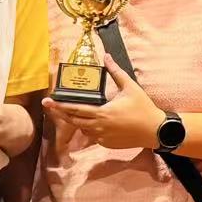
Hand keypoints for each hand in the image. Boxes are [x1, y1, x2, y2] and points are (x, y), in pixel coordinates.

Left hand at [43, 56, 161, 149]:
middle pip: (73, 121)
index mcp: (102, 113)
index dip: (59, 105)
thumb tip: (107, 56)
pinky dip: (90, 129)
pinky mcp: (107, 144)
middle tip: (50, 106)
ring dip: (77, 121)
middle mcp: (99, 127)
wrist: (155, 130)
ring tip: (73, 111)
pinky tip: (93, 121)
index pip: (75, 109)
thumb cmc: (143, 108)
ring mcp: (102, 137)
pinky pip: (93, 136)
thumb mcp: (130, 87)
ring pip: (83, 129)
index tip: (47, 101)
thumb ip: (116, 72)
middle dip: (61, 113)